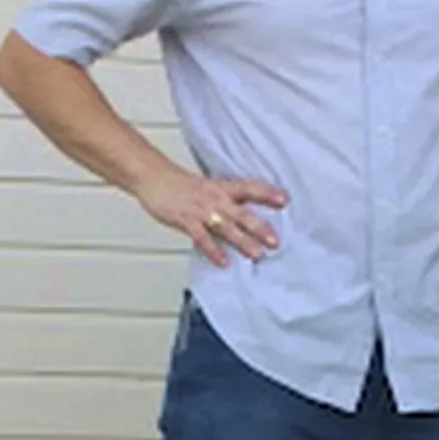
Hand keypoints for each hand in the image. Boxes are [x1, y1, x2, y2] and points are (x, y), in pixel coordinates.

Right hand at [135, 165, 286, 266]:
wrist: (153, 177)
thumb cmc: (179, 184)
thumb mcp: (207, 187)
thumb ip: (224, 200)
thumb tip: (240, 215)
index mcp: (222, 187)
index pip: (250, 188)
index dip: (267, 193)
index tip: (285, 200)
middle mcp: (215, 198)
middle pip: (242, 214)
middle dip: (260, 228)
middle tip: (276, 242)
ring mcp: (201, 210)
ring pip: (227, 228)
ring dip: (244, 242)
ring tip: (258, 255)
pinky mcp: (187, 220)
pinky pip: (203, 238)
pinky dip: (214, 251)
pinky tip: (224, 262)